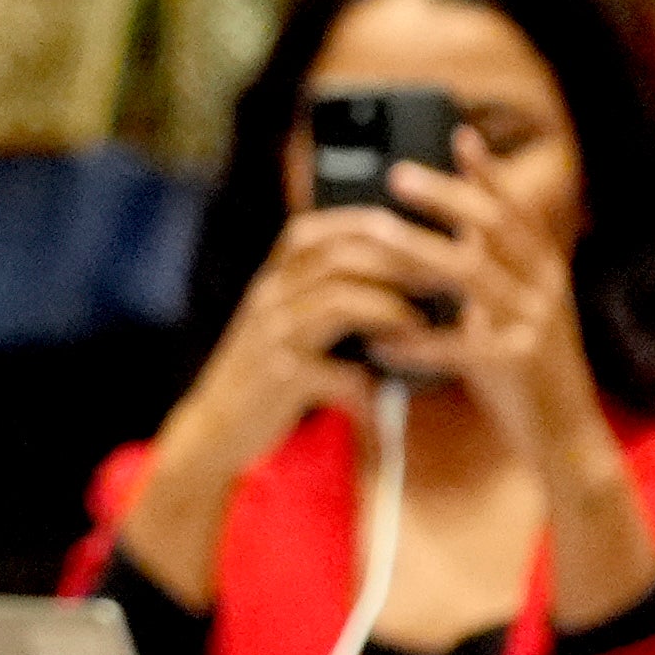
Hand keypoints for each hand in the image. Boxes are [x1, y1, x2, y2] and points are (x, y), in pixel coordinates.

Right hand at [115, 199, 438, 607]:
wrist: (213, 430)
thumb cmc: (263, 376)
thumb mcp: (280, 324)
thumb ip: (315, 296)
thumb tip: (386, 276)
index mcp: (270, 281)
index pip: (315, 230)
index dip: (367, 223)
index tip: (415, 233)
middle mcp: (267, 299)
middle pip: (337, 256)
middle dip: (397, 261)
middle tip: (441, 275)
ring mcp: (272, 338)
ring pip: (340, 300)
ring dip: (392, 308)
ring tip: (424, 322)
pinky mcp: (281, 380)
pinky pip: (338, 368)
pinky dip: (371, 374)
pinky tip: (388, 383)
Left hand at [364, 142, 608, 461]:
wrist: (566, 438)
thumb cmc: (528, 373)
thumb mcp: (518, 312)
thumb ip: (493, 272)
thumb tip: (457, 229)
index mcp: (546, 271)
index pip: (516, 210)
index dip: (489, 173)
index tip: (460, 134)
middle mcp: (545, 289)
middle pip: (492, 227)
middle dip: (444, 195)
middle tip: (398, 175)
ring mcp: (533, 324)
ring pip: (470, 275)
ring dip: (417, 251)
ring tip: (374, 234)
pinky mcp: (515, 365)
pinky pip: (455, 345)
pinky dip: (414, 342)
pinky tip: (379, 343)